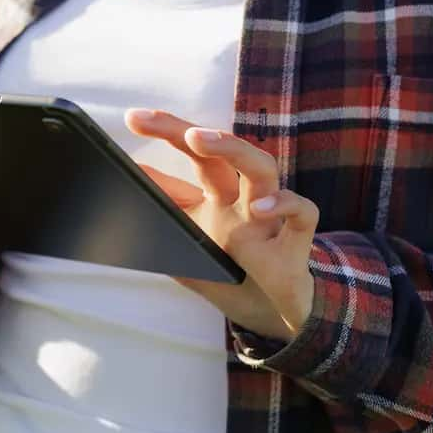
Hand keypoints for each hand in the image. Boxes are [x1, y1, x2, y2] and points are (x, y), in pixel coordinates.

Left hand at [123, 108, 318, 341]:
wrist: (271, 315)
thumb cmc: (231, 275)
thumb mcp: (190, 244)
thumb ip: (166, 214)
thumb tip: (129, 185)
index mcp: (217, 197)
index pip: (193, 155)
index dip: (167, 133)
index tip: (134, 118)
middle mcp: (242, 200)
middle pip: (221, 152)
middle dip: (186, 130)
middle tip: (149, 120)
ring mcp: (269, 218)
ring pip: (262, 168)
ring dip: (233, 149)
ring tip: (198, 139)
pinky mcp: (294, 243)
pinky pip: (302, 213)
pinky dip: (286, 205)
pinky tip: (260, 207)